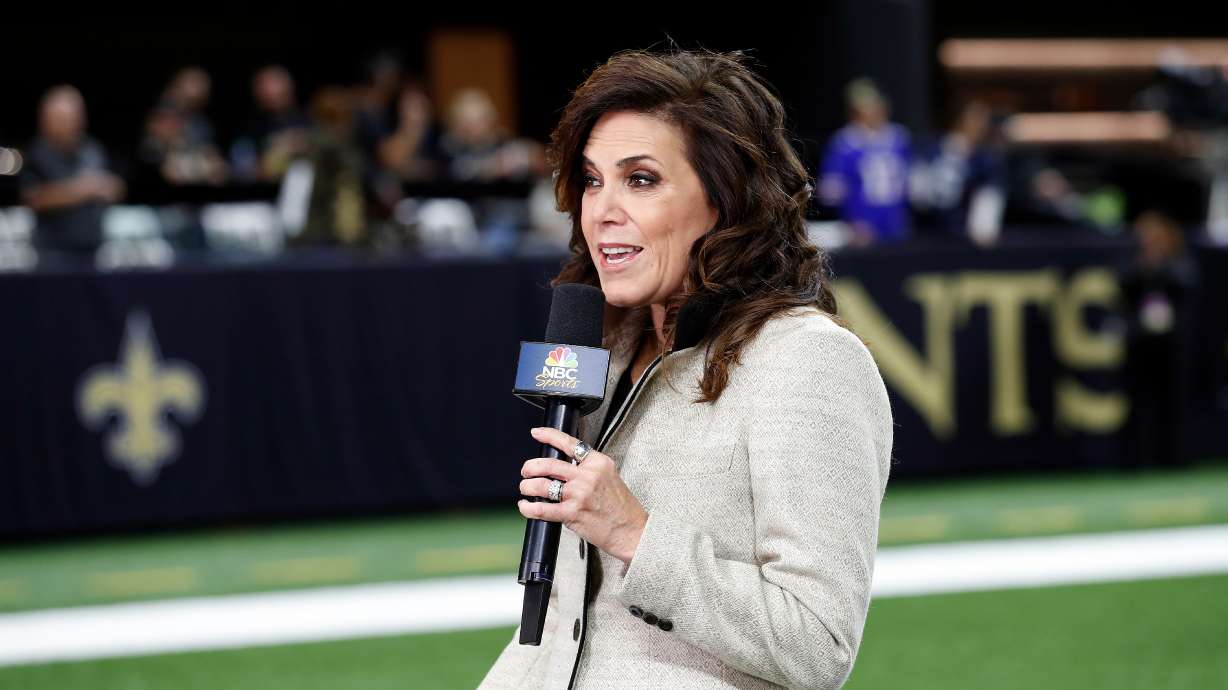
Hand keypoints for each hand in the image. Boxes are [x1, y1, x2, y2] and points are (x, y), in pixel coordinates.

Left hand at [518, 427, 647, 565]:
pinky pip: (542, 509)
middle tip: (526, 470)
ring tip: (525, 488)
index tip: (536, 433)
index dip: (548, 435)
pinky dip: (528, 508)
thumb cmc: (621, 508)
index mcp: (598, 463)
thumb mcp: (609, 477)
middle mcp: (588, 476)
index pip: (569, 443)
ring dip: (527, 486)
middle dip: (530, 467)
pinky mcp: (572, 513)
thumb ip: (588, 469)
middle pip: (549, 464)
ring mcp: (579, 494)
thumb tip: (561, 467)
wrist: (631, 531)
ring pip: (542, 484)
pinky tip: (526, 506)